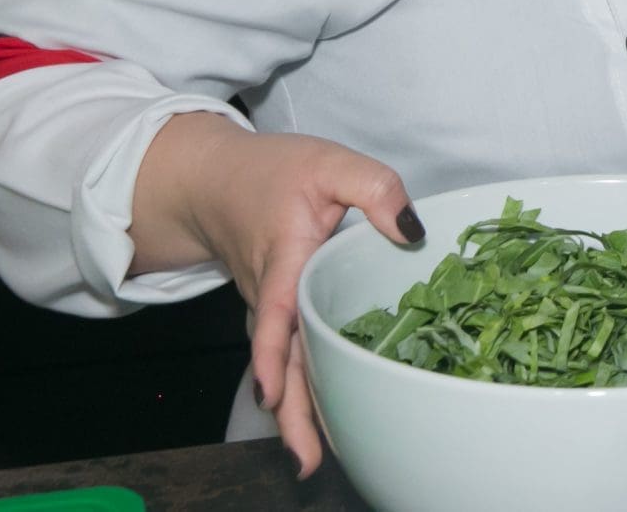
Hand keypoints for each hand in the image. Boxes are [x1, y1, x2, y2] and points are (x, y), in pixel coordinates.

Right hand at [131, 114, 422, 478]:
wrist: (214, 180)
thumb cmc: (273, 171)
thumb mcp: (330, 163)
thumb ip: (375, 188)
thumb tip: (412, 231)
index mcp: (284, 259)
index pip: (277, 312)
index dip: (275, 355)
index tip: (272, 396)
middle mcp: (271, 294)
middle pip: (279, 360)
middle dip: (290, 413)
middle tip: (306, 463)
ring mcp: (270, 307)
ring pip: (282, 365)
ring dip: (295, 412)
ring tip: (311, 462)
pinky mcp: (277, 311)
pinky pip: (286, 354)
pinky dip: (297, 388)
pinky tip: (317, 418)